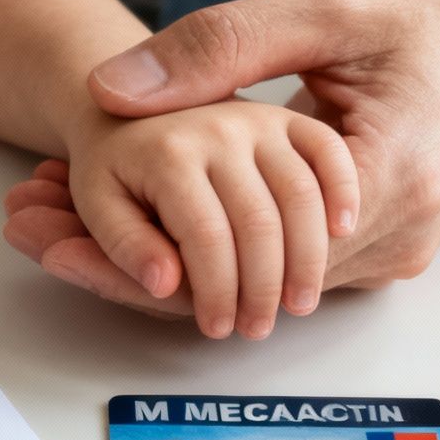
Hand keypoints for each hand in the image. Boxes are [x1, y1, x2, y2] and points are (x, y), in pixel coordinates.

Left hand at [6, 0, 439, 313]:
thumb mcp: (329, 1)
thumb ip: (220, 45)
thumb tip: (110, 88)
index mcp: (386, 179)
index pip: (233, 257)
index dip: (131, 249)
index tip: (48, 223)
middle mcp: (392, 240)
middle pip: (230, 285)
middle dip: (122, 259)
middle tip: (24, 218)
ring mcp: (387, 254)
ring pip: (247, 284)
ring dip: (157, 255)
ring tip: (54, 214)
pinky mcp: (376, 245)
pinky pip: (275, 266)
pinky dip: (205, 243)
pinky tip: (136, 209)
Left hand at [60, 100, 356, 339]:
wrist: (133, 111)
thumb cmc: (114, 169)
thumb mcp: (97, 206)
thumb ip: (124, 245)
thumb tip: (164, 283)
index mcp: (168, 151)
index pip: (206, 236)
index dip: (216, 291)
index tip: (215, 326)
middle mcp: (220, 127)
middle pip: (260, 222)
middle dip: (263, 288)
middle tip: (257, 328)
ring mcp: (260, 118)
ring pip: (302, 194)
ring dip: (308, 259)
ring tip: (296, 303)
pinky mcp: (287, 118)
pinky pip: (328, 153)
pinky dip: (343, 193)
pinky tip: (340, 235)